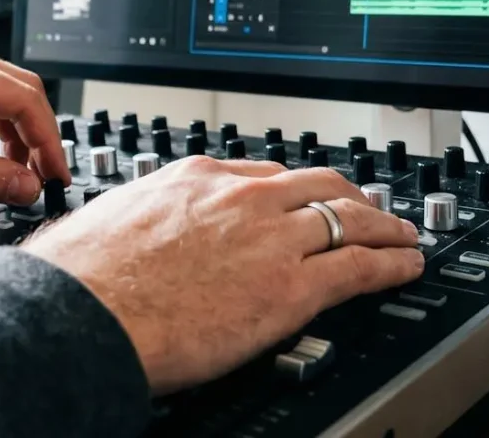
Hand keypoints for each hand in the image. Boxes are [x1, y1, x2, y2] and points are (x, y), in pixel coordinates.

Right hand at [23, 157, 422, 395]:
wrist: (84, 314)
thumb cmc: (82, 279)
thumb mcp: (107, 222)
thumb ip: (137, 221)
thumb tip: (122, 235)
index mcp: (193, 178)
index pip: (261, 173)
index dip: (292, 188)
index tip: (300, 197)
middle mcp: (239, 198)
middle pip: (316, 185)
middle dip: (350, 195)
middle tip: (367, 206)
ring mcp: (271, 238)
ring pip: (349, 218)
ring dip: (384, 226)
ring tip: (403, 235)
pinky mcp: (292, 286)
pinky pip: (361, 266)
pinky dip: (392, 264)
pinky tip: (407, 267)